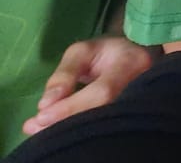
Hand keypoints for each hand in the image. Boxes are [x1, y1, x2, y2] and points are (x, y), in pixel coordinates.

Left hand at [21, 36, 158, 134]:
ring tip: (40, 128)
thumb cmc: (107, 53)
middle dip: (66, 121)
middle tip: (36, 126)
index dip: (72, 106)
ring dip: (69, 129)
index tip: (41, 115)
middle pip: (102, 112)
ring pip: (103, 124)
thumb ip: (65, 74)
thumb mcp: (83, 52)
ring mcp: (141, 102)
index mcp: (132, 63)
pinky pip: (104, 127)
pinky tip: (57, 130)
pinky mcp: (132, 114)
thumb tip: (46, 104)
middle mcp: (143, 85)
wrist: (136, 57)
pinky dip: (78, 131)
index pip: (102, 91)